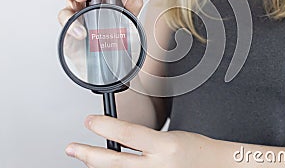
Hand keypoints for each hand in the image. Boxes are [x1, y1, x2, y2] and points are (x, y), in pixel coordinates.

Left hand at [65, 115, 218, 167]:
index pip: (128, 134)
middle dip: (87, 154)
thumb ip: (142, 138)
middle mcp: (158, 167)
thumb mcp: (169, 136)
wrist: (213, 166)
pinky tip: (106, 167)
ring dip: (98, 165)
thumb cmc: (195, 150)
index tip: (90, 121)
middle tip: (71, 147)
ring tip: (85, 156)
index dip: (104, 126)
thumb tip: (116, 136)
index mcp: (165, 146)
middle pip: (114, 162)